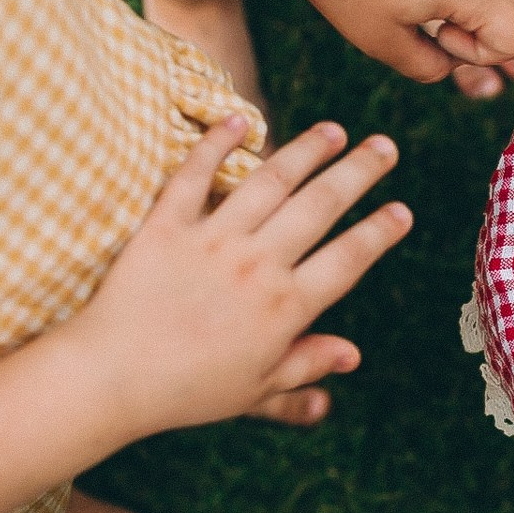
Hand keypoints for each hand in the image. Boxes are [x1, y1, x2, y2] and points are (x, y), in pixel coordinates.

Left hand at [62, 116, 410, 435]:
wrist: (111, 379)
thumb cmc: (185, 393)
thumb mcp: (254, 391)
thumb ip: (304, 369)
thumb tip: (351, 356)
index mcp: (284, 307)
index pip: (347, 259)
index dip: (379, 232)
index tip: (402, 210)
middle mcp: (256, 265)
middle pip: (320, 206)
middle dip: (359, 173)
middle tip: (385, 146)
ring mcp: (211, 240)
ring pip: (269, 181)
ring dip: (306, 151)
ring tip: (333, 130)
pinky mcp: (165, 226)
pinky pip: (194, 175)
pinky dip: (215, 144)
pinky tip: (238, 119)